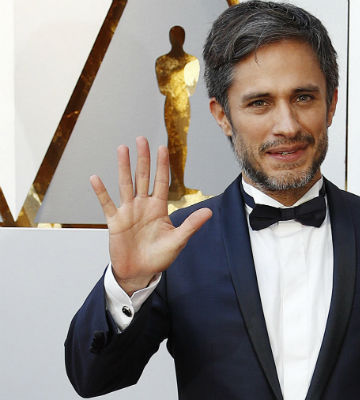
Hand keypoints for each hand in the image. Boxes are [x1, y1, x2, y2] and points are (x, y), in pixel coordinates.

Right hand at [90, 137, 211, 294]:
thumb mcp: (178, 240)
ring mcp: (128, 212)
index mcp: (159, 208)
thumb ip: (191, 224)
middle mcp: (143, 206)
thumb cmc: (160, 257)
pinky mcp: (115, 222)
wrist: (140, 272)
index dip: (162, 165)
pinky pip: (107, 204)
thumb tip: (209, 211)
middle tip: (142, 139)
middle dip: (143, 158)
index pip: (161, 181)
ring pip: (126, 184)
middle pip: (143, 177)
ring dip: (123, 167)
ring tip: (122, 148)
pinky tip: (96, 178)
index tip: (163, 147)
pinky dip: (101, 192)